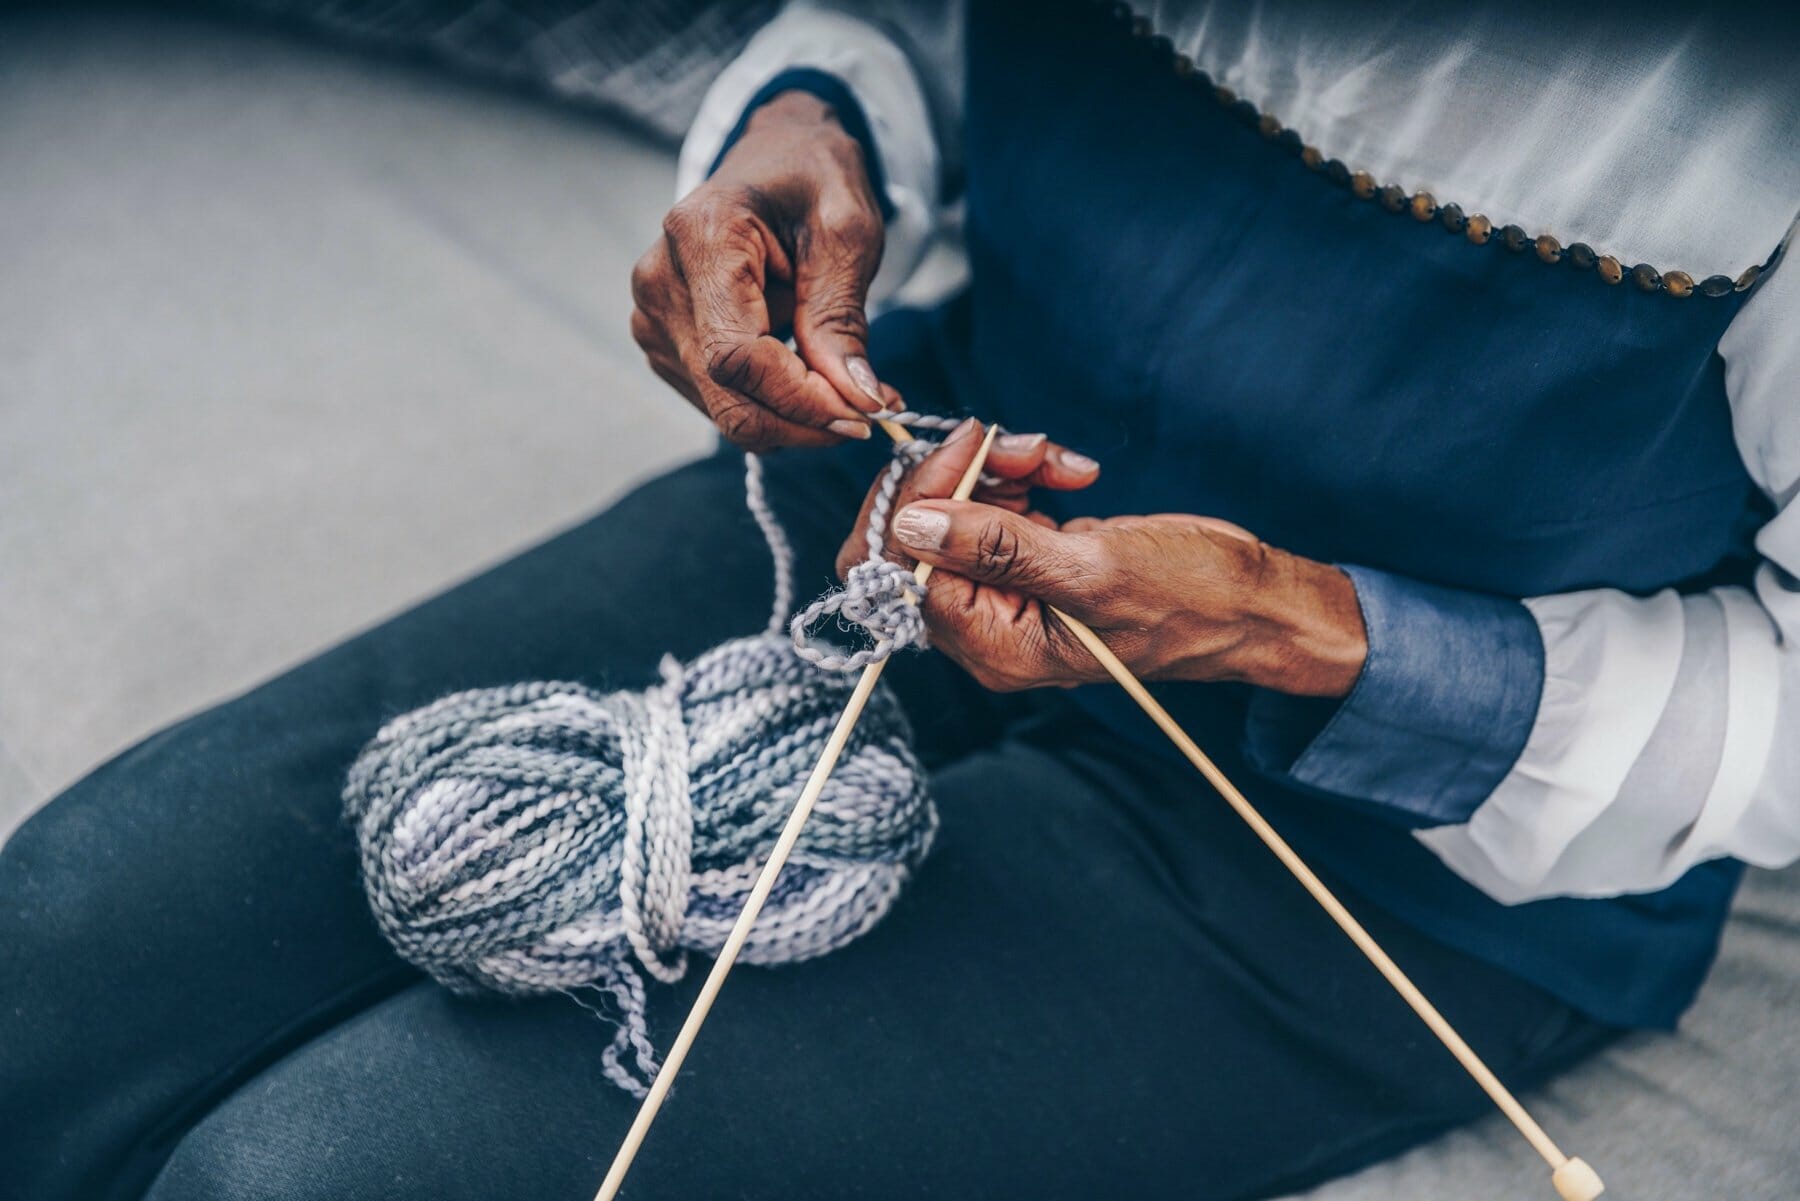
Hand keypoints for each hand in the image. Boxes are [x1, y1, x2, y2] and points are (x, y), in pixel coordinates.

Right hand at [631, 90, 892, 449]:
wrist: (777, 156)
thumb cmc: (813, 178)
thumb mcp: (847, 231)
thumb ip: (841, 317)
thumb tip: (857, 398)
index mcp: (700, 238)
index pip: (737, 357)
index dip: (801, 400)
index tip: (866, 413)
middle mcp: (660, 282)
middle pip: (727, 396)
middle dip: (805, 422)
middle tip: (871, 413)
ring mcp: (654, 317)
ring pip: (727, 410)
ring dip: (796, 415)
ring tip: (848, 380)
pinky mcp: (665, 342)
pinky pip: (723, 400)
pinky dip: (777, 404)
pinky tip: (812, 373)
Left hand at [849, 422, 1367, 695]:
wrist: (1250, 601)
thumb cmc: (1189, 603)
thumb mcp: (1092, 570)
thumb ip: (997, 548)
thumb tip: (912, 524)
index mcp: (991, 644)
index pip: (899, 566)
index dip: (920, 499)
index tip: (971, 449)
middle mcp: (988, 622)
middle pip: (917, 534)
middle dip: (959, 475)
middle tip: (1016, 446)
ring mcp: (1007, 588)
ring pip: (956, 507)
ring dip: (999, 465)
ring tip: (1056, 457)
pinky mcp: (1031, 557)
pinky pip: (995, 503)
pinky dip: (1024, 472)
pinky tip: (1071, 470)